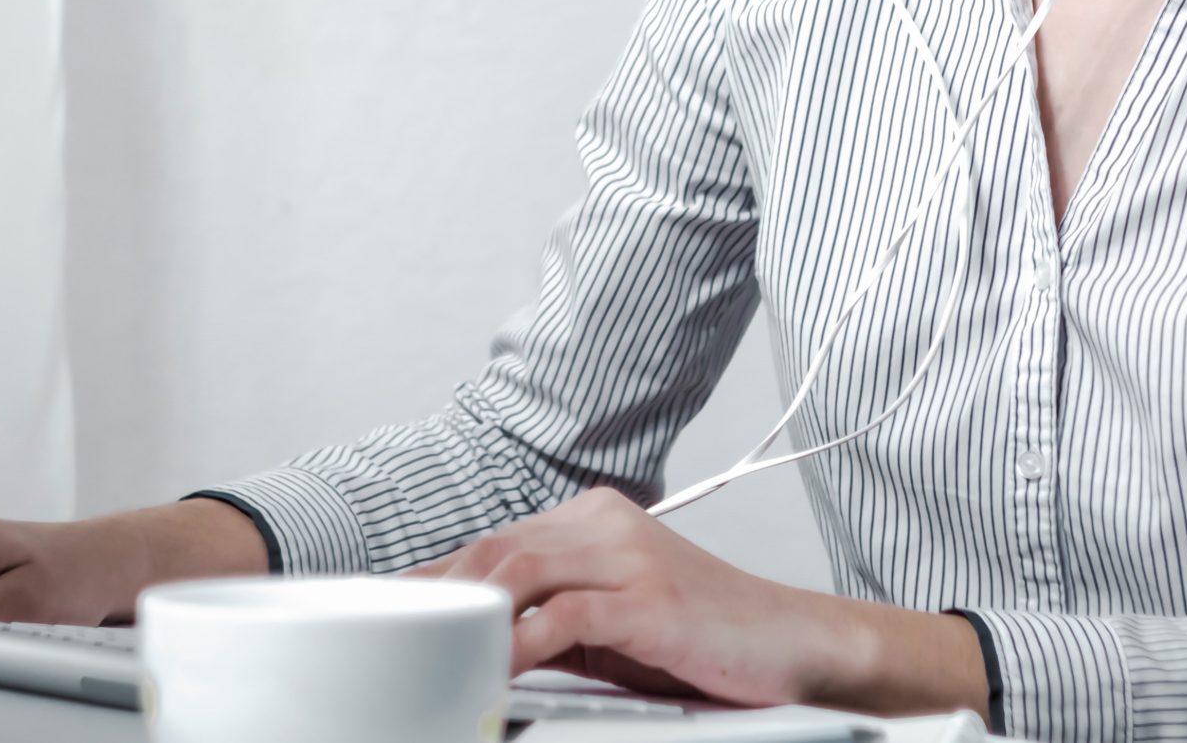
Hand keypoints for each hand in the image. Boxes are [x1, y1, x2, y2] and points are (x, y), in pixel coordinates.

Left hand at [406, 487, 983, 715]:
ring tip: (430, 651)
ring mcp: (628, 556)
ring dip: (467, 615)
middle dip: (437, 592)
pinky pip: (563, 617)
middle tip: (394, 633)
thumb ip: (553, 618)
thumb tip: (481, 640)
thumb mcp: (615, 623)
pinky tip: (495, 668)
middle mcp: (606, 524)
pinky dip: (519, 644)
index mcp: (595, 520)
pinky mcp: (648, 598)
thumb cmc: (706, 639)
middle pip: (495, 549)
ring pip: (518, 571)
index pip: (496, 541)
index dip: (437, 575)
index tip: (389, 606)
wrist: (798, 645)